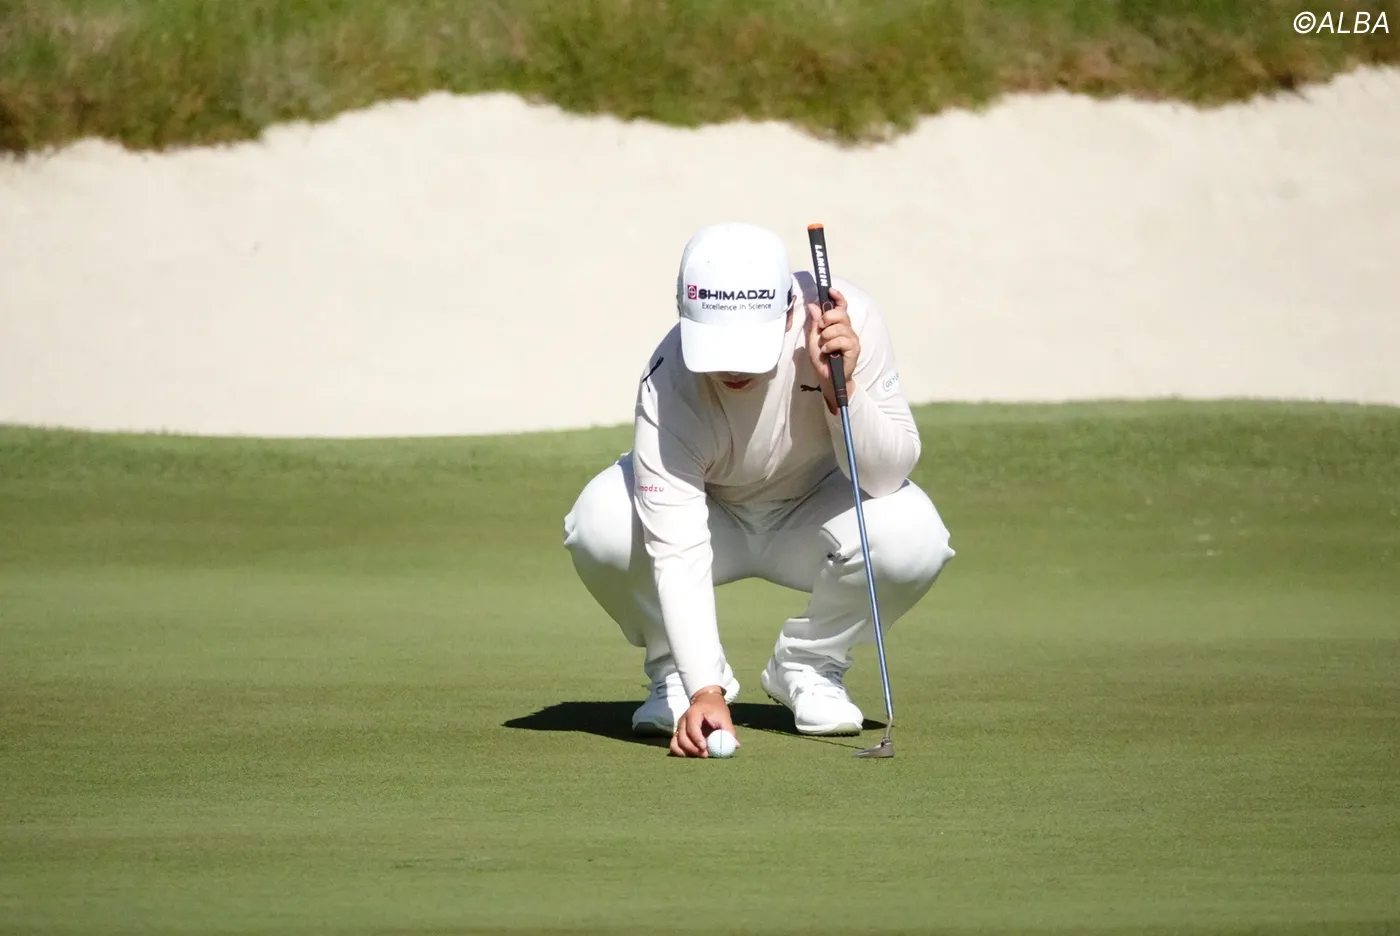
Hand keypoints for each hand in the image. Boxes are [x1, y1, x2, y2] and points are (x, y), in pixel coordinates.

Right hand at [669, 687, 738, 757]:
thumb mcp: (724, 716)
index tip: (705, 748)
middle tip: (705, 755)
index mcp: (694, 713)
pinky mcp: (678, 733)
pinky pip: (674, 745)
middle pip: (682, 737)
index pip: (692, 727)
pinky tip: (692, 755)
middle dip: (693, 749)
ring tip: (699, 755)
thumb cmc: (716, 708)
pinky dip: (681, 752)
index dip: (697, 739)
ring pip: (676, 743)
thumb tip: (735, 746)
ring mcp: (679, 727)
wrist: (706, 699)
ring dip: (686, 752)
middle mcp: (683, 720)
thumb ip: (729, 731)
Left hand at [805, 286, 858, 412]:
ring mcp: (852, 339)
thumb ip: (814, 322)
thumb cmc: (821, 358)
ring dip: (827, 336)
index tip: (830, 291)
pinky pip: (841, 340)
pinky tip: (828, 352)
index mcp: (838, 325)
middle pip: (841, 313)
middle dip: (827, 318)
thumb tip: (813, 305)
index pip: (841, 306)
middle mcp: (847, 329)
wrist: (826, 377)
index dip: (838, 297)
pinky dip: (830, 345)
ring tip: (824, 346)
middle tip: (821, 329)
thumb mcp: (813, 338)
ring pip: (839, 327)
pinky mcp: (854, 349)